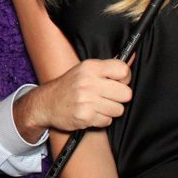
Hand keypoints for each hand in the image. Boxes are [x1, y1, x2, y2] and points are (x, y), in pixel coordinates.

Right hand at [15, 59, 131, 137]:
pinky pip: (107, 121)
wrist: (46, 103)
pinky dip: (101, 119)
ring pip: (119, 109)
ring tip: (98, 105)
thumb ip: (109, 66)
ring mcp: (86, 100)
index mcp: (90, 67)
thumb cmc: (69, 86)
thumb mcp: (85, 70)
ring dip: (110, 110)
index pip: (123, 70)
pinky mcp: (85, 116)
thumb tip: (132, 56)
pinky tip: (91, 113)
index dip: (125, 78)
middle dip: (120, 98)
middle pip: (126, 93)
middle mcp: (88, 82)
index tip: (118, 82)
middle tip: (108, 96)